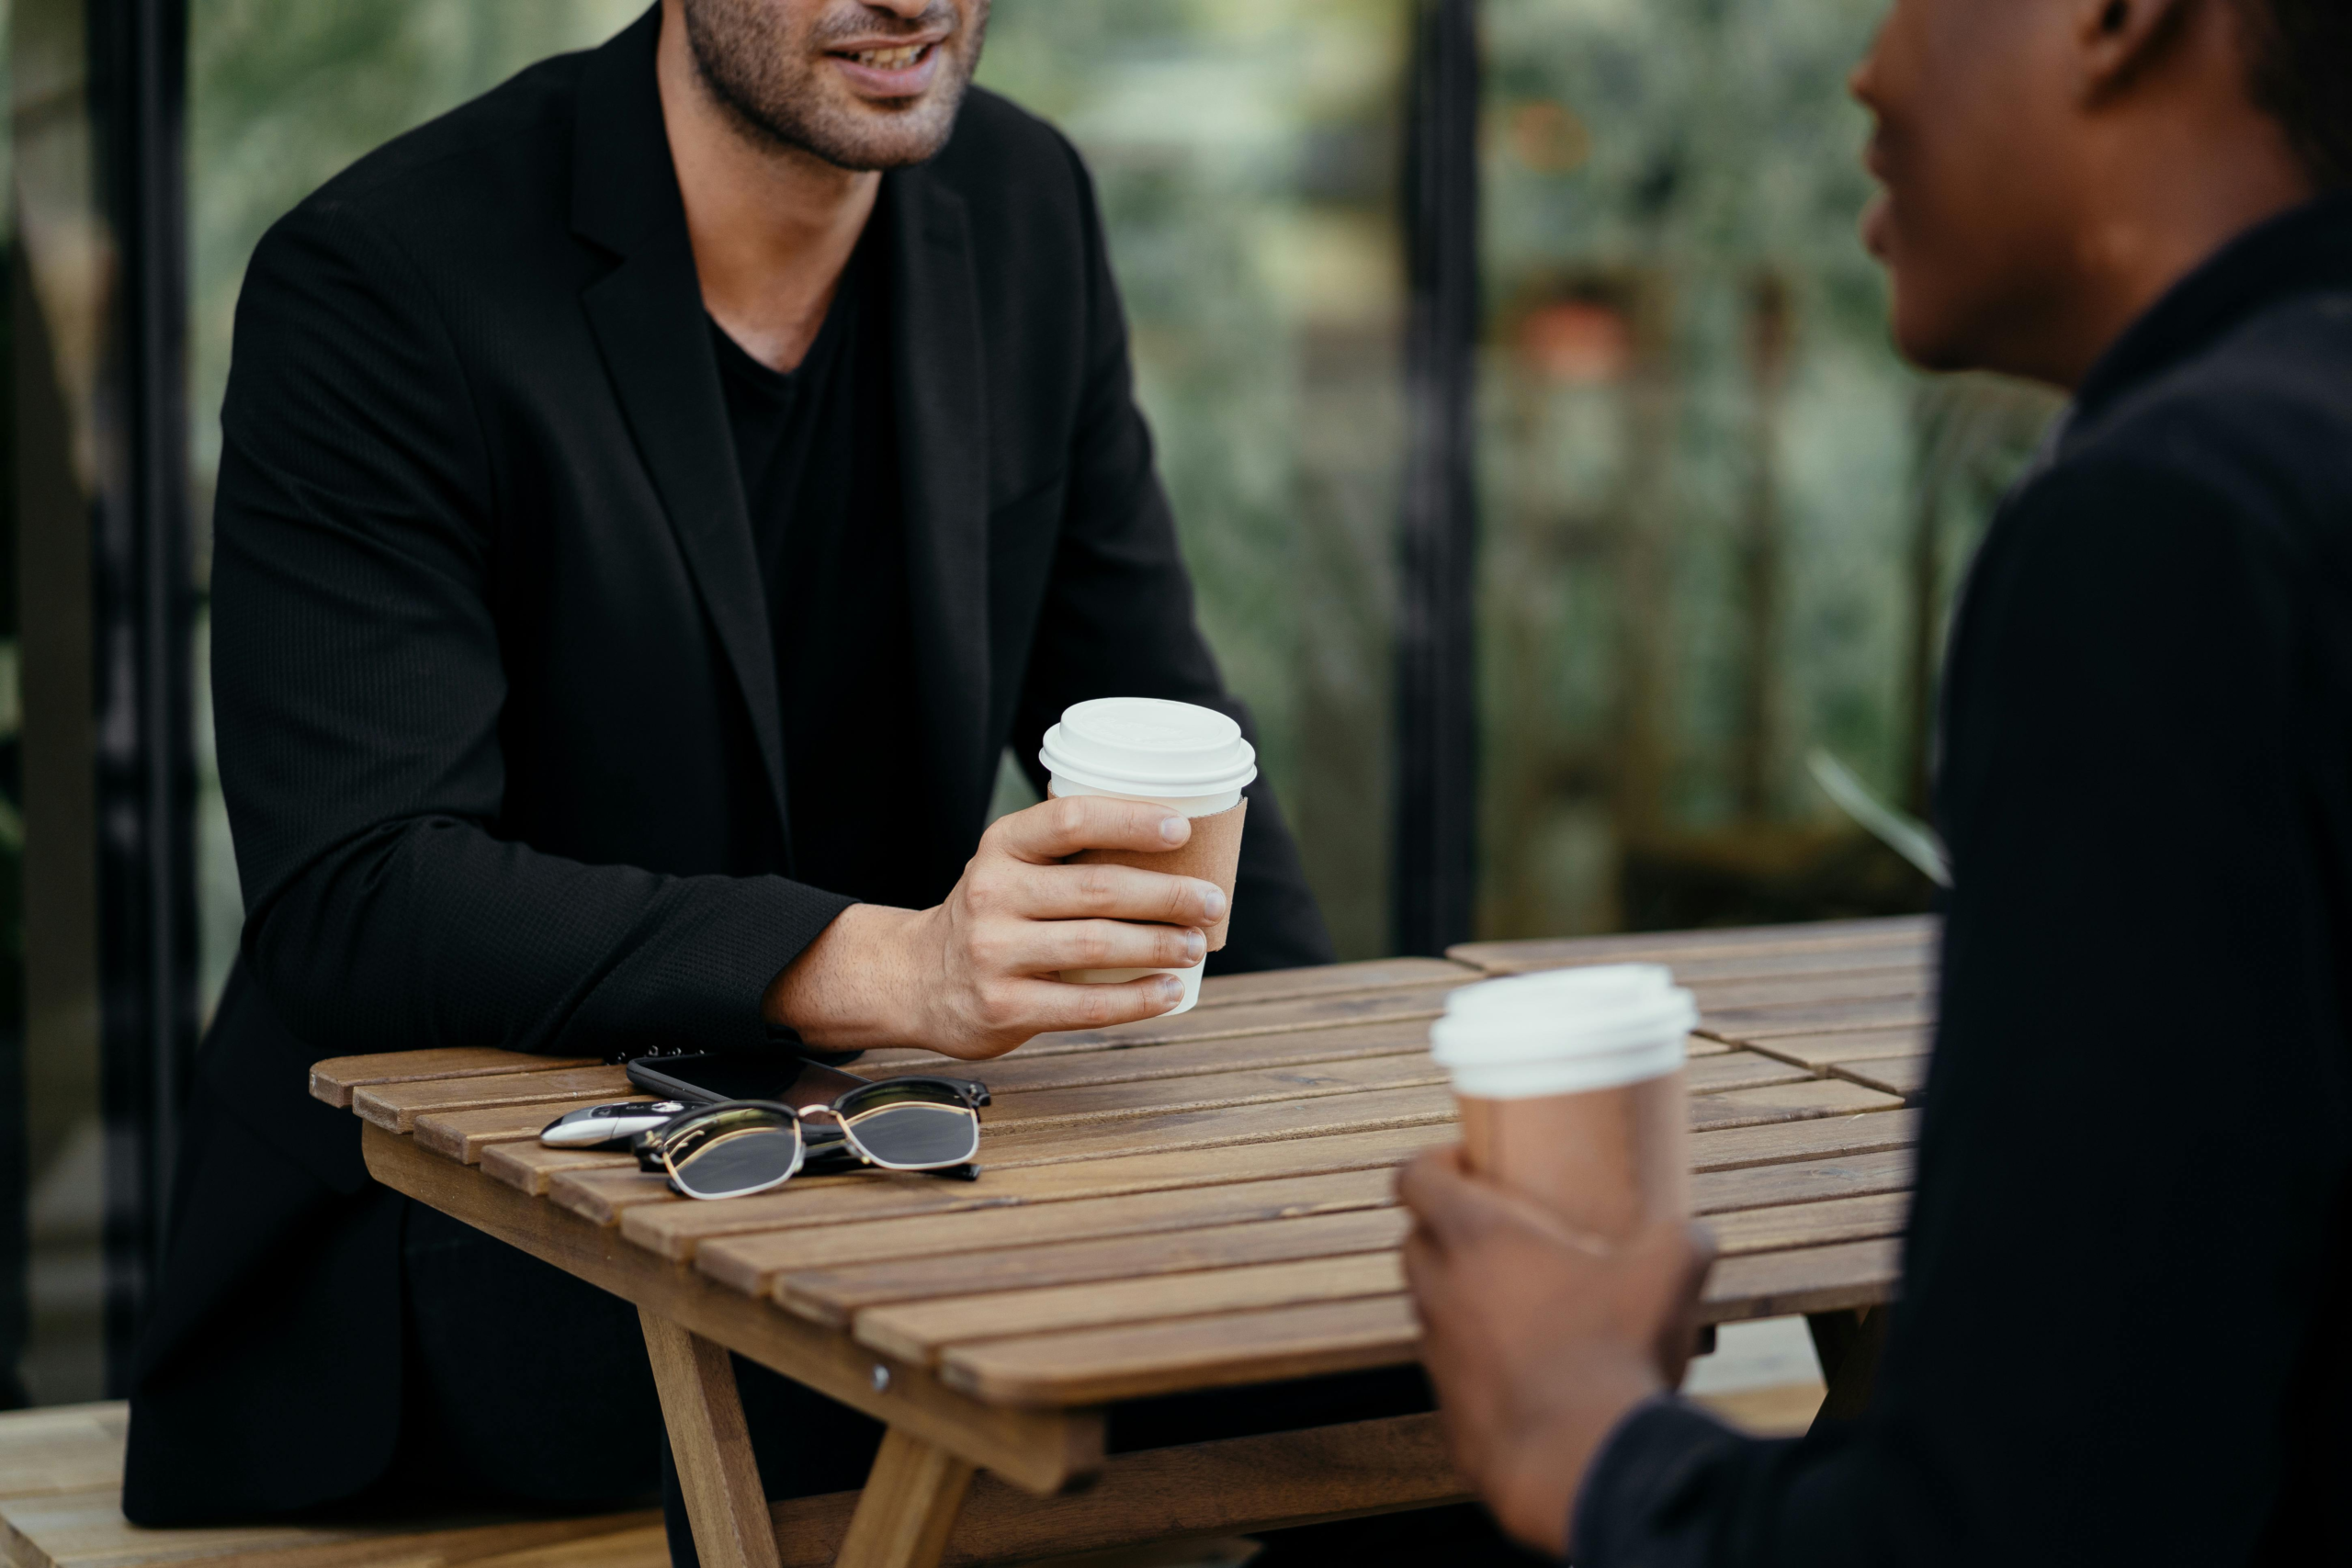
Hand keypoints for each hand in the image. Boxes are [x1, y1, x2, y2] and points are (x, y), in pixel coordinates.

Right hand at [763, 794, 1226, 1058]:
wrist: (914, 979)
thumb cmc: (991, 915)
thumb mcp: (1008, 867)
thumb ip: (1066, 855)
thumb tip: (1176, 845)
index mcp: (1001, 846)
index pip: (1070, 820)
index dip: (1131, 821)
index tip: (1182, 828)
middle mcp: (992, 893)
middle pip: (1097, 889)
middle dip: (1167, 895)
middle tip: (1212, 901)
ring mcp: (994, 952)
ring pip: (1096, 946)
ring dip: (1159, 946)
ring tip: (1196, 945)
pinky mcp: (1002, 1006)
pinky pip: (1084, 1006)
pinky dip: (1136, 999)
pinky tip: (1169, 991)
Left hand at [1397, 1148, 1716, 1555]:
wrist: (1584, 1462)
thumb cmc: (1616, 1353)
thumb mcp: (1668, 1274)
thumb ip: (1681, 1239)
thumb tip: (1695, 1233)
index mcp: (1472, 1238)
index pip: (1411, 1176)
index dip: (1433, 1161)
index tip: (1470, 1165)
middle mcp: (1438, 1290)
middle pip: (1414, 1240)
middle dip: (1446, 1228)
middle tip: (1501, 1232)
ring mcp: (1436, 1353)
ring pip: (1430, 1307)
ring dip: (1462, 1297)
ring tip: (1522, 1303)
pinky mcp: (1447, 1410)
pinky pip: (1453, 1371)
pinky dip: (1479, 1362)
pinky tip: (1529, 1370)